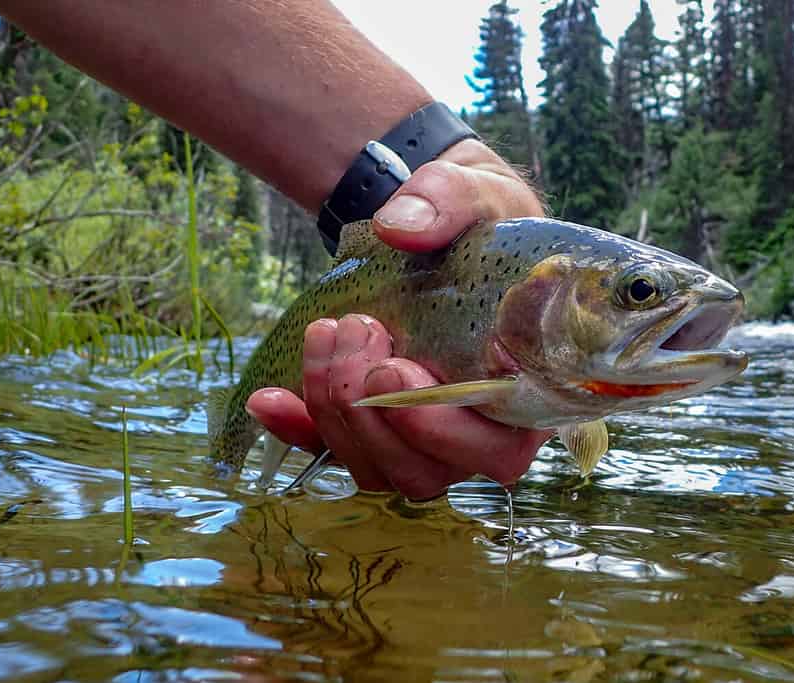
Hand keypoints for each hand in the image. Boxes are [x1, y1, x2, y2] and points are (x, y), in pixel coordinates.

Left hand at [246, 140, 551, 498]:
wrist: (441, 225)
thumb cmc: (480, 221)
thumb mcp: (478, 193)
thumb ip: (450, 203)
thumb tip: (398, 229)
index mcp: (525, 392)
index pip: (500, 452)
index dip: (446, 429)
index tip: (396, 365)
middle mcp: (477, 429)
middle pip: (427, 472)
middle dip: (376, 413)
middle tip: (358, 330)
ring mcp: (421, 435)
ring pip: (378, 472)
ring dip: (335, 412)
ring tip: (326, 333)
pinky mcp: (372, 425)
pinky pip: (331, 454)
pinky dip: (297, 431)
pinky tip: (268, 397)